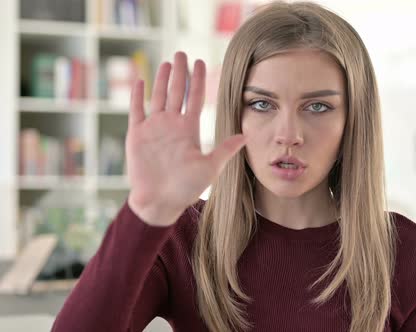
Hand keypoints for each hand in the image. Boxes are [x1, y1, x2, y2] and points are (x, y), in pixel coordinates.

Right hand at [126, 52, 245, 225]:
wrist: (160, 202)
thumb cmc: (186, 188)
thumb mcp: (210, 168)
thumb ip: (224, 150)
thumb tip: (245, 135)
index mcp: (189, 130)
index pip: (195, 98)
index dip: (198, 80)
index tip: (201, 63)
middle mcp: (172, 125)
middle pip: (176, 92)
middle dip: (179, 72)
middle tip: (181, 53)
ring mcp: (154, 128)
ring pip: (158, 97)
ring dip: (161, 79)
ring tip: (166, 62)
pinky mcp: (136, 135)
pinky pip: (136, 110)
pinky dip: (137, 96)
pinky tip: (140, 81)